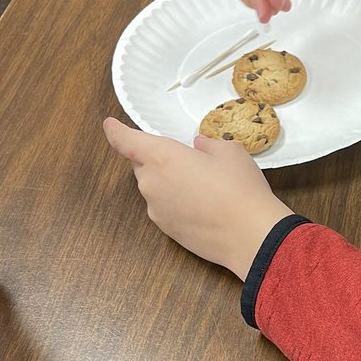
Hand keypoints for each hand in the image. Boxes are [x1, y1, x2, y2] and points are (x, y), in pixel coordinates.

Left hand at [103, 118, 293, 279]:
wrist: (250, 235)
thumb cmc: (240, 190)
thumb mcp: (230, 152)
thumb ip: (208, 145)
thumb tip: (199, 148)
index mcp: (162, 157)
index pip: (125, 140)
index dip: (116, 131)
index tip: (110, 125)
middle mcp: (151, 183)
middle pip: (143, 165)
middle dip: (160, 161)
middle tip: (191, 162)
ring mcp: (156, 209)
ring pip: (156, 188)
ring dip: (171, 184)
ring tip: (205, 188)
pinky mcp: (166, 230)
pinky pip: (165, 208)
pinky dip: (178, 204)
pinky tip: (205, 207)